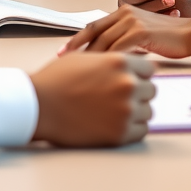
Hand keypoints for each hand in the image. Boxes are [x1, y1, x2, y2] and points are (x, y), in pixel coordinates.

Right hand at [30, 52, 155, 146]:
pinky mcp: (120, 133)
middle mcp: (127, 84)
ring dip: (135, 112)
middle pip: (151, 90)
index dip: (139, 75)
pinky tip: (114, 124)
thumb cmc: (58, 79)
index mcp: (120, 62)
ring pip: (147, 111)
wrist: (39, 105)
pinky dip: (131, 129)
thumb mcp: (86, 57)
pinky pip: (141, 131)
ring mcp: (125, 110)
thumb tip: (128, 62)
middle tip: (119, 97)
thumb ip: (111, 59)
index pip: (150, 69)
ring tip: (114, 111)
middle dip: (138, 93)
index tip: (130, 80)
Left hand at [59, 6, 190, 57]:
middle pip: (94, 31)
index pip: (94, 26)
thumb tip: (107, 53)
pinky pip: (118, 48)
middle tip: (63, 60)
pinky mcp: (141, 32)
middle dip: (77, 47)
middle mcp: (125, 13)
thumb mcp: (142, 34)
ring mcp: (132, 21)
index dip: (77, 39)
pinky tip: (102, 71)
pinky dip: (108, 60)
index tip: (64, 52)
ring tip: (81, 70)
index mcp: (123, 11)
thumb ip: (124, 38)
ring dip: (91, 56)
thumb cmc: (168, 37)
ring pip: (104, 41)